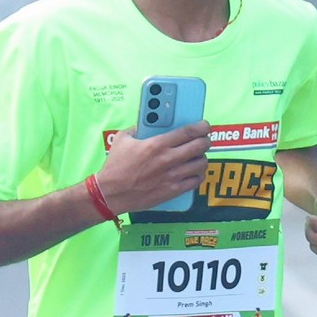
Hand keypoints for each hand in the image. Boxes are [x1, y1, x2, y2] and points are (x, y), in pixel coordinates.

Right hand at [94, 122, 211, 213]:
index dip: (201, 127)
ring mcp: (172, 176)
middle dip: (205, 141)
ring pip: (201, 164)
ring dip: (202, 158)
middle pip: (199, 146)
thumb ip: (137, 128)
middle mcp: (168, 159)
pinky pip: (195, 181)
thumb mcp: (123, 139)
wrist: (112, 193)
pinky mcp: (173, 190)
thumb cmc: (116, 165)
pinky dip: (198, 175)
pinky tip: (194, 173)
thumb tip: (147, 124)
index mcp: (157, 144)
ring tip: (198, 157)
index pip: (188, 132)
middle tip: (203, 140)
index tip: (204, 125)